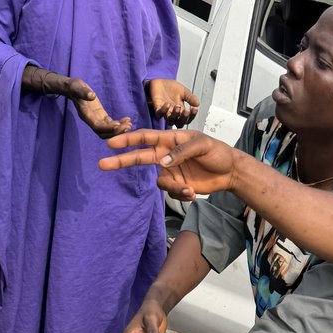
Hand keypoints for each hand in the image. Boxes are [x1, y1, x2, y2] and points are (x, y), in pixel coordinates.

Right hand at [65, 78, 131, 139]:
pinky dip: (119, 124)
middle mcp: (91, 120)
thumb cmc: (73, 87)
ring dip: (119, 130)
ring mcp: (96, 119)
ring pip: (108, 131)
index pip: (97, 126)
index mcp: (85, 115)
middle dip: (115, 132)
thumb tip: (92, 96)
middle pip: (103, 133)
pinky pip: (110, 124)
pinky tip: (127, 120)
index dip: (107, 127)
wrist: (72, 89)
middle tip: (127, 127)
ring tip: (129, 125)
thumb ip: (83, 92)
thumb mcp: (77, 87)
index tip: (118, 124)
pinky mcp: (101, 116)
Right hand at [99, 129, 237, 200]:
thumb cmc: (217, 152)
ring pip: (159, 182)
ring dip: (172, 188)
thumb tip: (162, 162)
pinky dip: (180, 194)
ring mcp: (171, 171)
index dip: (128, 140)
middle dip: (121, 160)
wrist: (230, 171)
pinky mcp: (177, 185)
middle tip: (103, 164)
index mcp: (169, 140)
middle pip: (139, 157)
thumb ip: (181, 151)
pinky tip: (193, 193)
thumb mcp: (202, 145)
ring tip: (189, 190)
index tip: (111, 143)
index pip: (144, 138)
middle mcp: (166, 155)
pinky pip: (170, 192)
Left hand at [146, 79, 198, 127]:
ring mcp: (165, 112)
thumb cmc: (171, 88)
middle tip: (186, 110)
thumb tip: (197, 104)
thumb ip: (190, 98)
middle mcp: (173, 114)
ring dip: (175, 115)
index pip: (187, 119)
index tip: (195, 108)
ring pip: (170, 121)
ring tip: (177, 106)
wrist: (160, 82)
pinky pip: (159, 114)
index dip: (192, 116)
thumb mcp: (184, 91)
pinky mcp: (157, 109)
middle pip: (179, 123)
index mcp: (181, 111)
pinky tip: (168, 104)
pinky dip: (164, 110)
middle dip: (183, 118)